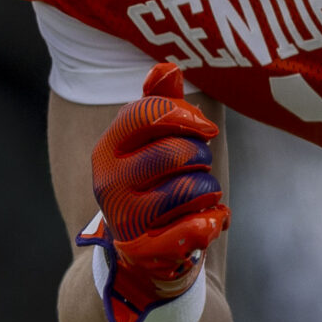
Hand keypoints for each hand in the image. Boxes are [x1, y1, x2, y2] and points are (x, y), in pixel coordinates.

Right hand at [79, 63, 225, 321]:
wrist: (142, 254)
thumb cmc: (155, 185)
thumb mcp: (152, 143)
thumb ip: (160, 104)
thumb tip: (166, 67)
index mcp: (108, 149)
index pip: (146, 113)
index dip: (185, 116)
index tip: (205, 128)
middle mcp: (108, 182)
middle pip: (178, 151)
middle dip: (202, 158)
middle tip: (199, 169)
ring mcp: (124, 218)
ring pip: (194, 187)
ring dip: (210, 191)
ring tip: (200, 197)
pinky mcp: (145, 251)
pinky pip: (195, 227)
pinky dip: (214, 221)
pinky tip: (212, 220)